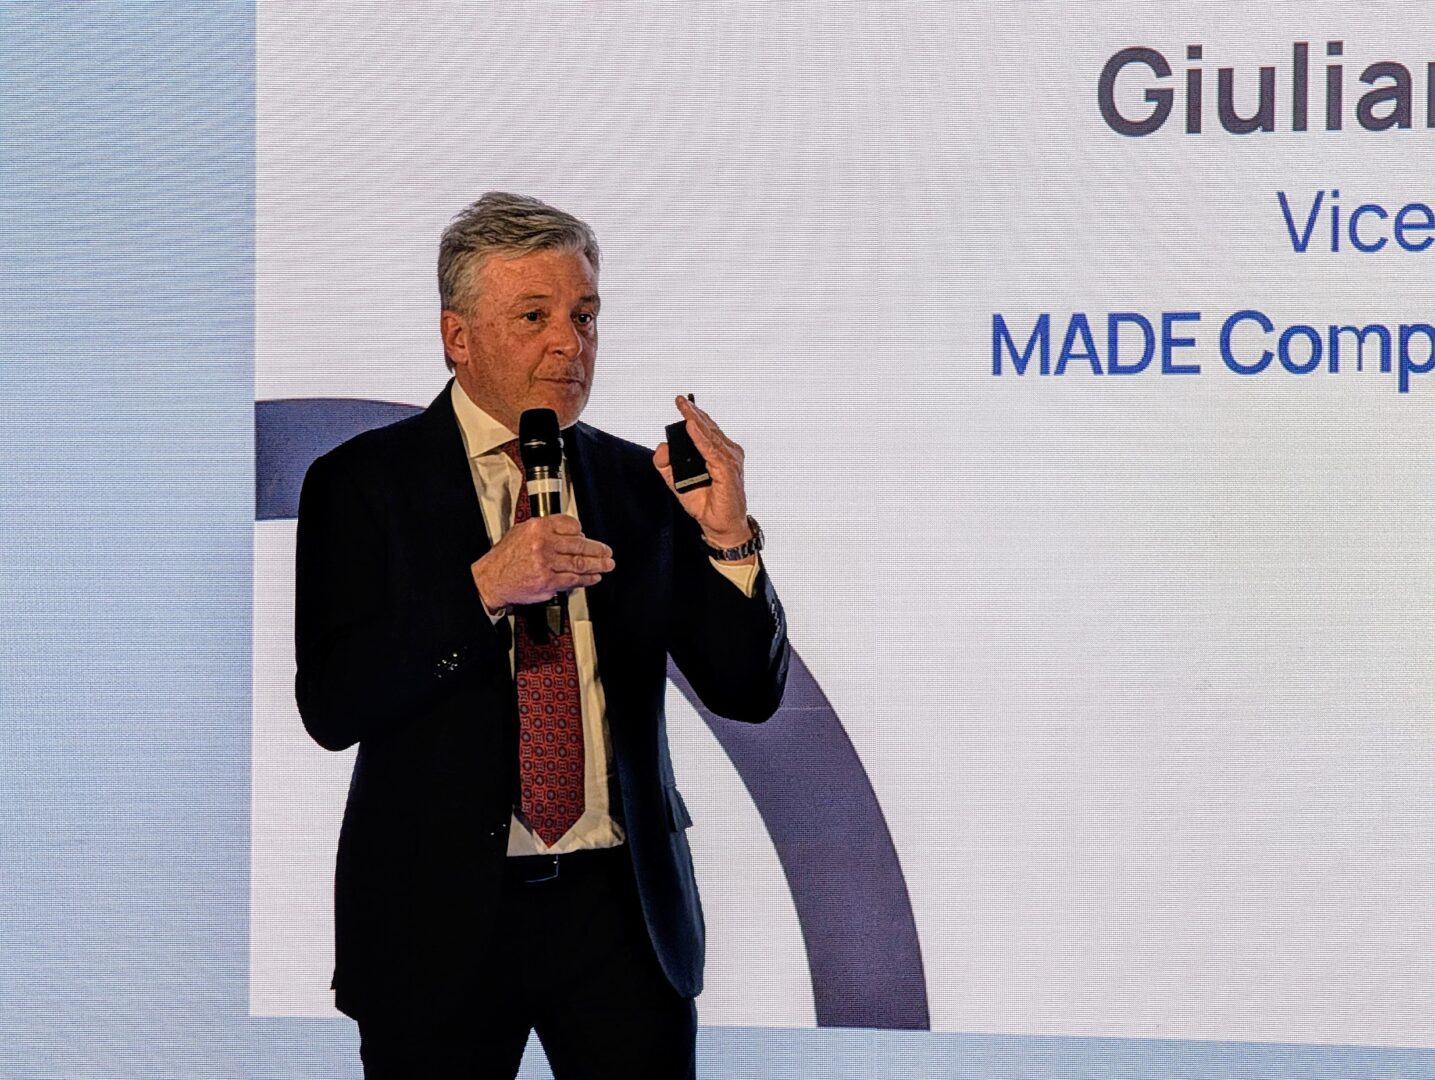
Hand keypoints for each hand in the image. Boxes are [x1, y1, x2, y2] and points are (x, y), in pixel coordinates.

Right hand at [470, 515, 614, 609]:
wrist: (491, 579)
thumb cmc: (504, 558)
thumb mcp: (521, 532)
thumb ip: (545, 530)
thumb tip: (568, 534)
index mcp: (537, 527)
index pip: (570, 524)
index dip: (582, 531)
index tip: (587, 536)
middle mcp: (543, 544)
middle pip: (579, 544)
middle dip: (597, 549)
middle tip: (607, 552)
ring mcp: (546, 563)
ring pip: (579, 562)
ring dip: (597, 564)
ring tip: (606, 564)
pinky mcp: (548, 581)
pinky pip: (573, 579)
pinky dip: (587, 579)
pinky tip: (593, 577)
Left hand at [653, 396, 750, 547]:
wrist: (719, 525)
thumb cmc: (705, 504)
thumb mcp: (676, 482)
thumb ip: (666, 465)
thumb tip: (661, 446)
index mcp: (719, 453)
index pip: (706, 430)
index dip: (694, 415)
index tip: (682, 403)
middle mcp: (727, 454)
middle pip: (708, 428)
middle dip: (693, 413)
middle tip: (680, 400)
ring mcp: (729, 461)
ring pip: (709, 436)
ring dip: (696, 421)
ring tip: (685, 409)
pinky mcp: (727, 470)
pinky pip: (711, 450)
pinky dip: (700, 438)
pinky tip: (691, 427)